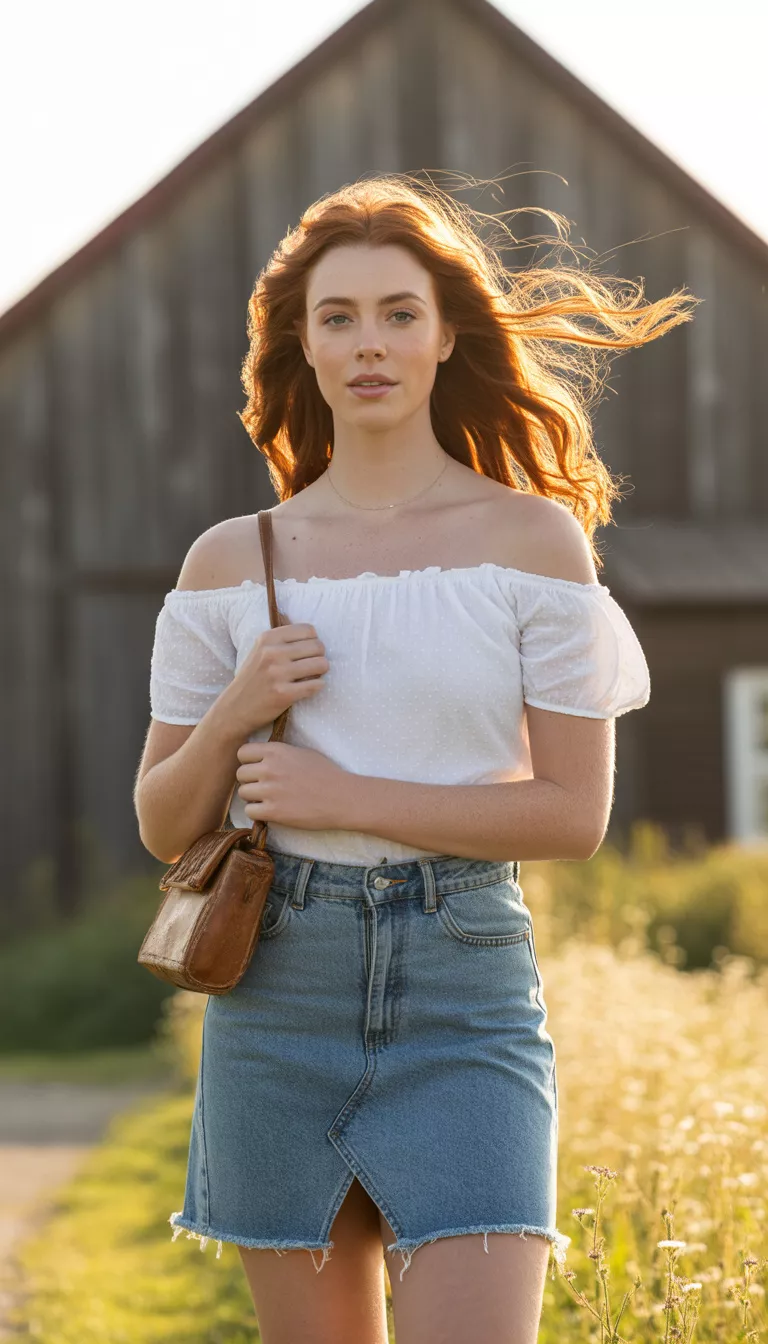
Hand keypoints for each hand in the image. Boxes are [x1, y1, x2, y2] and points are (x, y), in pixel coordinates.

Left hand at [235, 740, 351, 830]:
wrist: (342, 798)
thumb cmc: (326, 774)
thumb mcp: (302, 753)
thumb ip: (279, 753)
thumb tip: (260, 757)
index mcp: (277, 751)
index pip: (242, 753)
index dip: (248, 762)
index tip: (258, 769)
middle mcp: (270, 768)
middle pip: (240, 774)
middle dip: (250, 781)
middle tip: (265, 787)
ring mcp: (270, 790)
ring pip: (243, 793)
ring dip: (253, 798)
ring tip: (269, 799)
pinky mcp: (273, 811)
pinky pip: (249, 811)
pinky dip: (258, 813)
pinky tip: (271, 811)